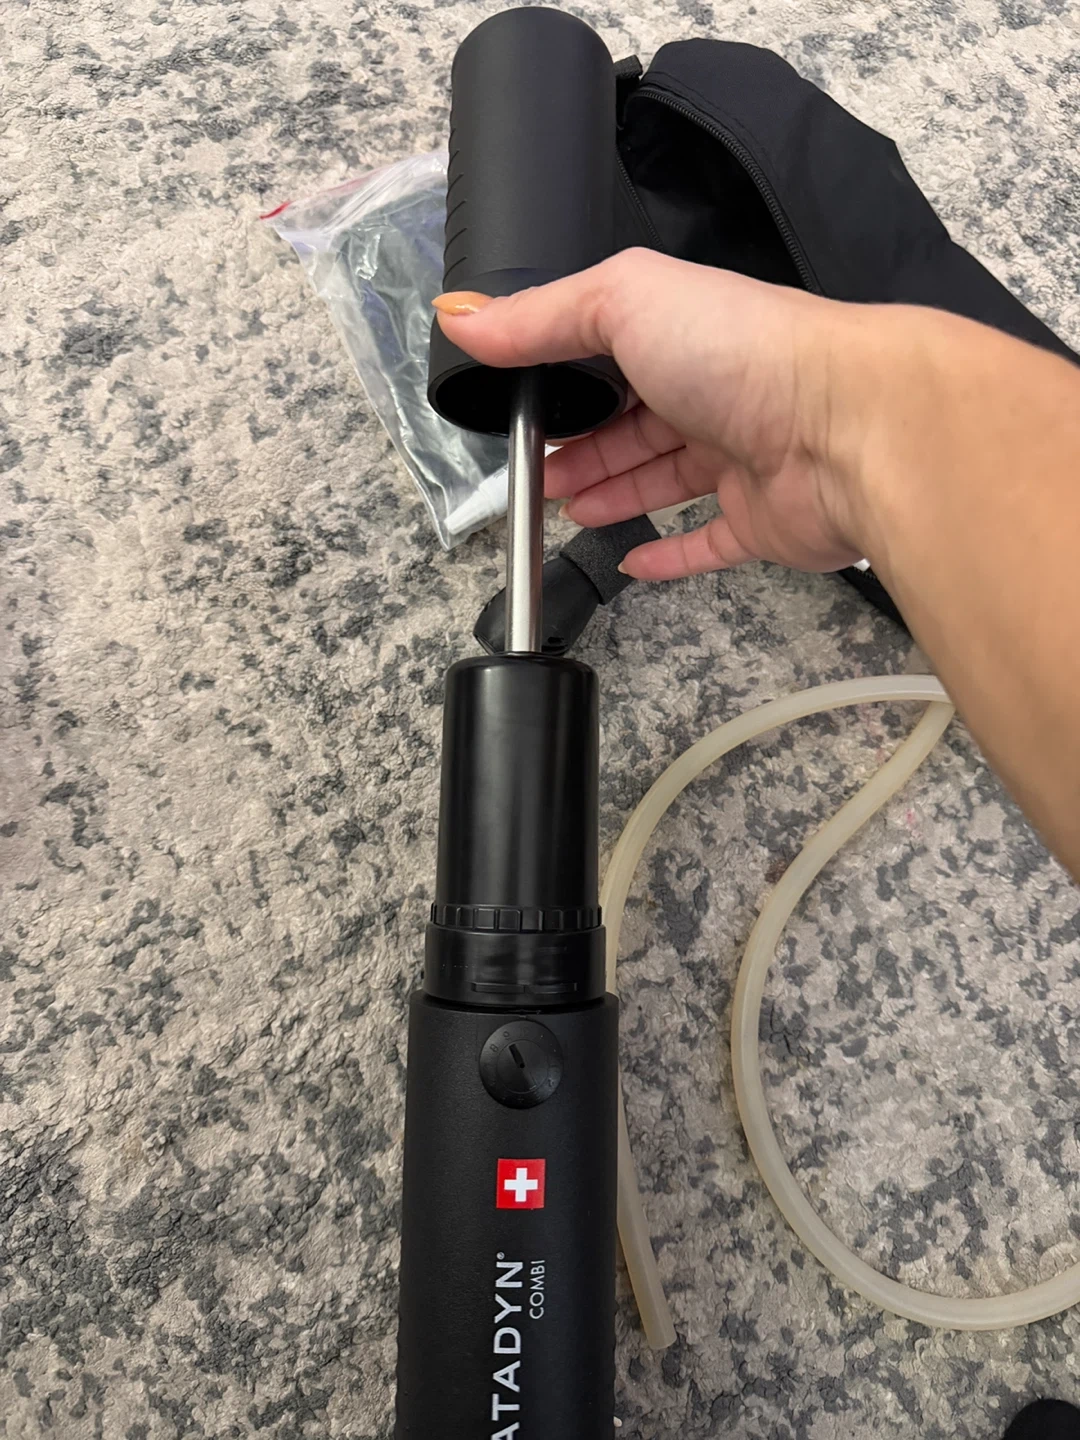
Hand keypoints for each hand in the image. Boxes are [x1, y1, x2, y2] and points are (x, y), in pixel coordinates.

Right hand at [433, 248, 877, 579]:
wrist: (848, 427)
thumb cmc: (741, 350)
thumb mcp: (622, 303)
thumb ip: (541, 316)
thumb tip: (460, 316)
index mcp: (682, 331)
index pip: (607, 355)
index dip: (560, 384)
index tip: (513, 413)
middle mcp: (714, 390)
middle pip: (633, 425)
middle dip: (581, 449)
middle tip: (531, 478)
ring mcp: (741, 458)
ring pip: (664, 481)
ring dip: (614, 495)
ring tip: (564, 511)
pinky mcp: (762, 521)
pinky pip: (709, 543)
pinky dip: (669, 555)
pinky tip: (630, 562)